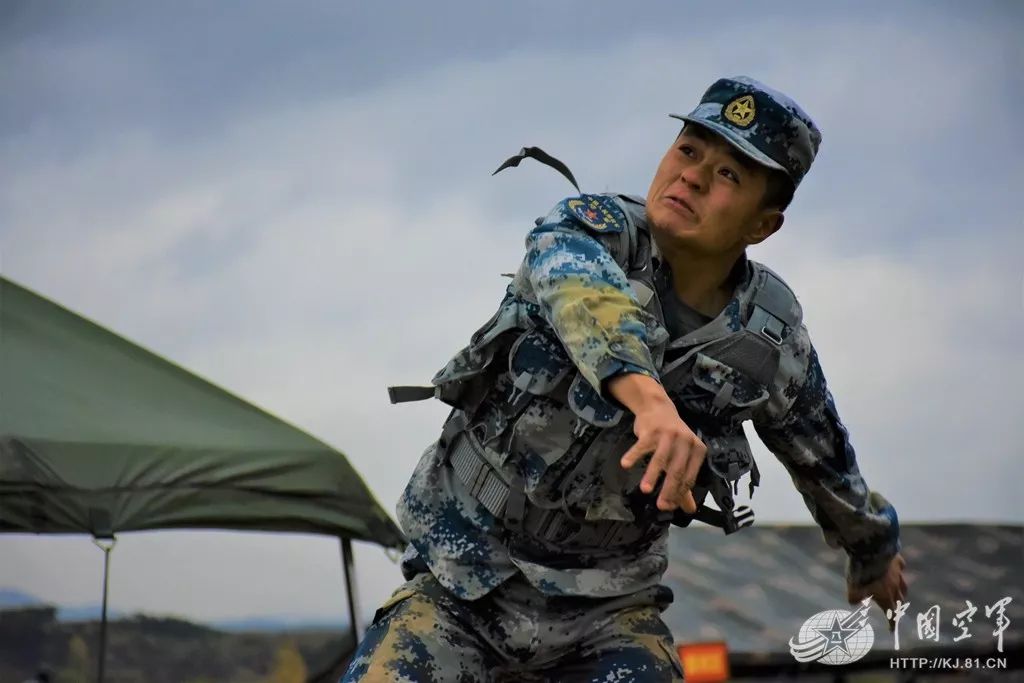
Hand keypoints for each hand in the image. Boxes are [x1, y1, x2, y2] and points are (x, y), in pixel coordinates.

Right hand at [611, 394, 705, 513]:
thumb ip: (685, 483)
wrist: (658, 408)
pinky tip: (626, 465)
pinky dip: (633, 455)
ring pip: (660, 459)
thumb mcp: (682, 457)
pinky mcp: (651, 430)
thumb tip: (690, 509)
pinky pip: (641, 446)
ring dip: (652, 475)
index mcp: (697, 450)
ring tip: (645, 490)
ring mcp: (668, 435)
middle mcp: (685, 441)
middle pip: (677, 470)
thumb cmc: (672, 437)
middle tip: (660, 506)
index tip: (669, 507)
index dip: (680, 494)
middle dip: (668, 490)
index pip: (689, 476)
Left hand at [847, 553, 907, 631]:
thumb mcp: (853, 589)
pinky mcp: (897, 561)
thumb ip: (854, 598)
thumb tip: (853, 602)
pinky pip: (900, 568)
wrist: (871, 551)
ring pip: (903, 586)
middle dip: (897, 607)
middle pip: (899, 600)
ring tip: (901, 594)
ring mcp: (898, 574)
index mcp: (886, 596)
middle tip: (895, 611)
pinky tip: (898, 568)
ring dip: (902, 592)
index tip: (892, 629)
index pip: (891, 614)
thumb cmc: (862, 573)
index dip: (892, 623)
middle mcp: (895, 587)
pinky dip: (900, 570)